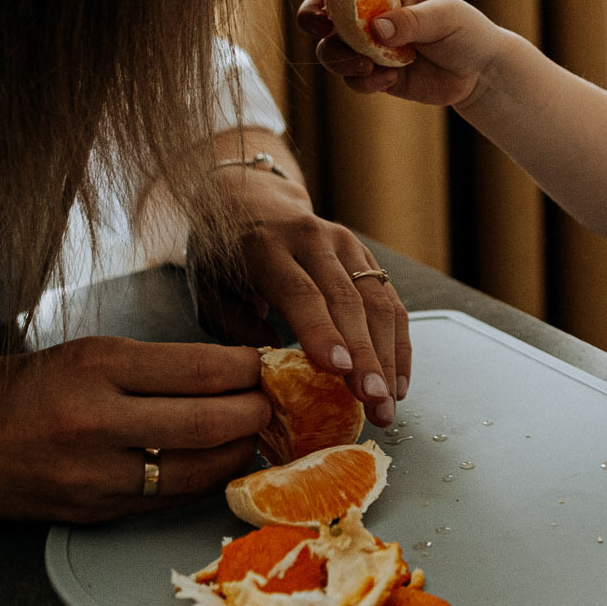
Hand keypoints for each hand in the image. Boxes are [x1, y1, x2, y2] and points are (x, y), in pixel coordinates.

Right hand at [0, 338, 272, 524]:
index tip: (266, 364)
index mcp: (95, 366)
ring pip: (195, 469)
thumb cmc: (10, 390)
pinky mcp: (93, 510)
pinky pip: (167, 498)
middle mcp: (97, 420)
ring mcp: (95, 473)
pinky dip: (202, 481)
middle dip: (254, 412)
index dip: (246, 369)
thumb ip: (149, 364)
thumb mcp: (78, 352)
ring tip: (254, 436)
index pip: (198, 368)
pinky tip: (218, 465)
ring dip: (236, 453)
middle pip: (206, 421)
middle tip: (274, 403)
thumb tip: (225, 371)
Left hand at [203, 205, 411, 425]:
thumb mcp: (208, 289)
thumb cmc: (224, 257)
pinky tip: (396, 382)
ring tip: (388, 404)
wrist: (250, 201)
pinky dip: (398, 344)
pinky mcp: (366, 256)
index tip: (338, 369)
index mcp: (266, 247)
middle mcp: (313, 240)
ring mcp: (346, 245)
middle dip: (365, 355)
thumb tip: (279, 366)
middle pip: (347, 300)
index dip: (321, 331)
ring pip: (378, 302)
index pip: (300, 291)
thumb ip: (237, 327)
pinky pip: (390, 302)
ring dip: (388, 357)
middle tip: (374, 401)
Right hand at [298, 0, 511, 108]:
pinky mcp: (375, 74)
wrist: (480, 73)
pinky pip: (352, 79)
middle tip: (322, 27)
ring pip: (330, 49)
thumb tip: (376, 28)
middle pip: (323, 12)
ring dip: (338, 57)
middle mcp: (370, 15)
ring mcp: (369, 46)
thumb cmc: (466, 31)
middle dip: (312, 18)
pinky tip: (390, 79)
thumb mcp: (444, 17)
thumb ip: (410, 20)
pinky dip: (364, 81)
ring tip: (367, 65)